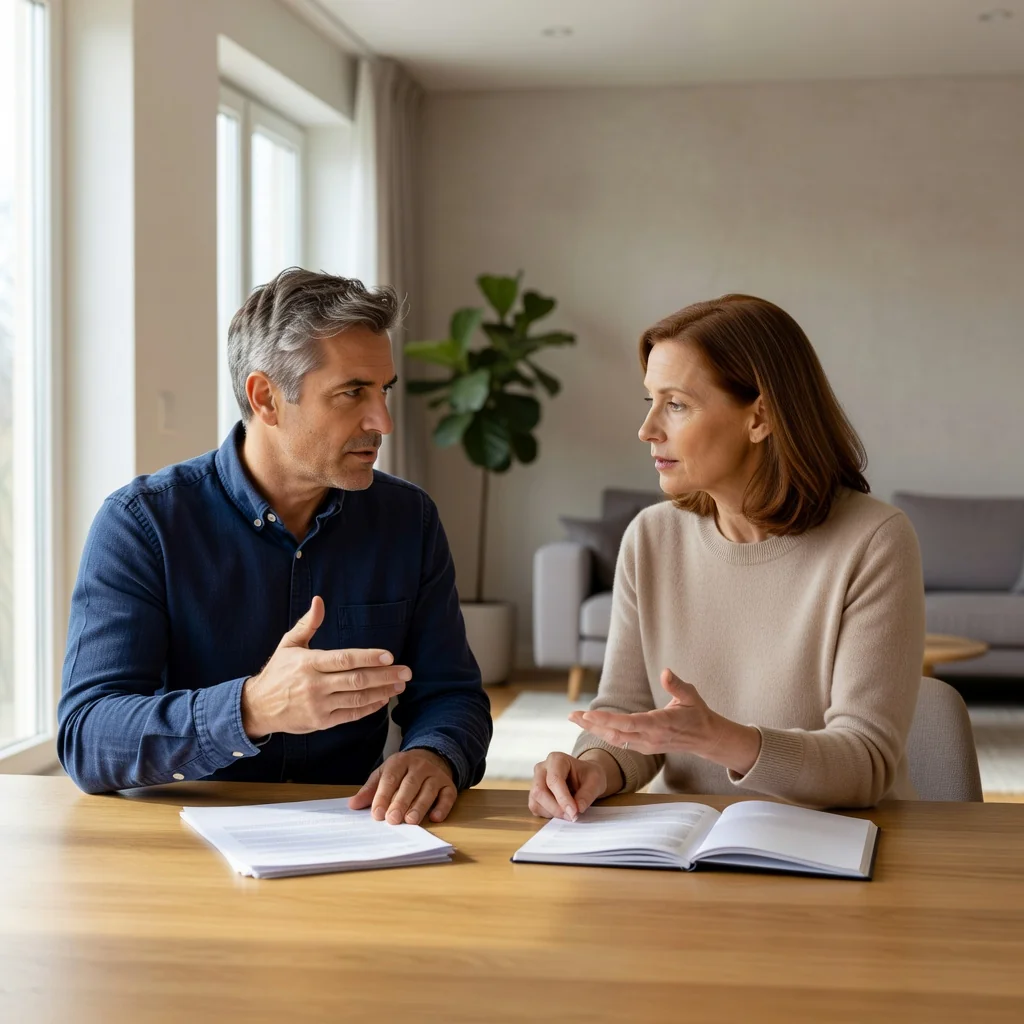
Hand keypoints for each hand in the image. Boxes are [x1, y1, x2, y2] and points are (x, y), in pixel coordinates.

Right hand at [241, 596, 410, 737]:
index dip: (368, 657)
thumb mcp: (289, 644)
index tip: (389, 656)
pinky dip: (369, 708)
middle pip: (356, 680)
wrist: (257, 707)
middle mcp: (315, 685)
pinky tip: (383, 699)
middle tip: (406, 672)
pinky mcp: (321, 722)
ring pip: (357, 699)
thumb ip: (307, 623)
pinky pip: (351, 715)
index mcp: (309, 663)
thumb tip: (319, 600)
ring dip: (382, 692)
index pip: (344, 659)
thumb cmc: (278, 672)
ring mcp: (318, 706)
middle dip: (385, 676)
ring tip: (399, 685)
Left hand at [349, 749, 456, 824]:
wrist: (431, 757)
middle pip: (410, 784)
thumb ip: (370, 789)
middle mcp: (420, 766)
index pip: (390, 779)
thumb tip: (353, 805)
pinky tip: (435, 817)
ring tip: (410, 820)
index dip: (383, 796)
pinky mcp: (449, 785)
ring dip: (420, 806)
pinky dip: (443, 807)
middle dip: (401, 802)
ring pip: (428, 790)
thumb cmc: (403, 771)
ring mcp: (436, 774)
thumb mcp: (384, 773)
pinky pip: (448, 795)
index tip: (376, 813)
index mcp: (400, 761)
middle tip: (392, 819)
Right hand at [528, 750, 617, 820]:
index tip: (574, 813)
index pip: (554, 780)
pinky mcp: (534, 794)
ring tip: (569, 813)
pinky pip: (536, 808)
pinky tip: (561, 811)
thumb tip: (578, 809)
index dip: (563, 799)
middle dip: (556, 808)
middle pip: (539, 791)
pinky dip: (548, 814)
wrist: (584, 776)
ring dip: (552, 813)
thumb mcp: (595, 781)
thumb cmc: (588, 775)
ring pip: (536, 802)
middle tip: (572, 816)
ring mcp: (535, 781)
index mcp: (556, 759)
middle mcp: (542, 768)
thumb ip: (587, 794)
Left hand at [569, 669, 761, 774]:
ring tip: (575, 718)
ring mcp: (646, 745)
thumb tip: (665, 671)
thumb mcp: (691, 696)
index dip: (607, 720)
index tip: (589, 714)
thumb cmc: (697, 713)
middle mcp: (650, 738)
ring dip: (594, 729)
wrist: (706, 738)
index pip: (629, 723)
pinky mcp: (644, 747)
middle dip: (592, 724)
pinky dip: (604, 733)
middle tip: (572, 715)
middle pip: (615, 733)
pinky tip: (591, 725)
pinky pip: (620, 742)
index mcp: (659, 724)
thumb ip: (677, 685)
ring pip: (615, 739)